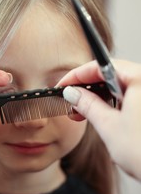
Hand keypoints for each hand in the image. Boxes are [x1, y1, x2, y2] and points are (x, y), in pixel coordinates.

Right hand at [58, 59, 140, 179]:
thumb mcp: (108, 126)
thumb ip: (87, 104)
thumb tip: (72, 92)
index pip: (101, 66)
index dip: (76, 76)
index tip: (62, 86)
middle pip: (111, 75)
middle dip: (87, 88)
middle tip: (70, 101)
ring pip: (120, 87)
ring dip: (99, 97)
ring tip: (82, 113)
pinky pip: (131, 97)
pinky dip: (113, 104)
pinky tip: (101, 117)